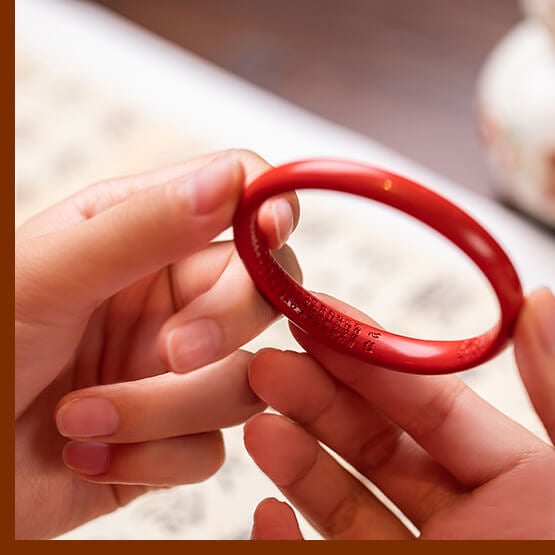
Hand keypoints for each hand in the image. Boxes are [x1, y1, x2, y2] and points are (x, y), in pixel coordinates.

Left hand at [14, 150, 300, 538]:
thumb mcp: (47, 276)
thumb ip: (143, 226)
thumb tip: (232, 179)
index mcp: (140, 238)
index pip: (236, 200)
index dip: (268, 209)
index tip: (271, 233)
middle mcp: (169, 300)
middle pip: (261, 294)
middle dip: (224, 325)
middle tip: (173, 354)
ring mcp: (176, 371)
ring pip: (242, 382)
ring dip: (163, 410)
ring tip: (80, 418)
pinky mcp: (173, 437)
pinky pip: (210, 448)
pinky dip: (151, 457)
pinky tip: (88, 454)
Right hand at [243, 289, 554, 538]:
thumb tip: (538, 301)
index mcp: (524, 484)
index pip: (432, 405)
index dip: (375, 360)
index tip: (322, 319)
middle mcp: (467, 522)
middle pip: (378, 444)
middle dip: (322, 399)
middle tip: (269, 363)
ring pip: (344, 502)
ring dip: (298, 459)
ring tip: (259, 419)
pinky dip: (288, 539)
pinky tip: (262, 512)